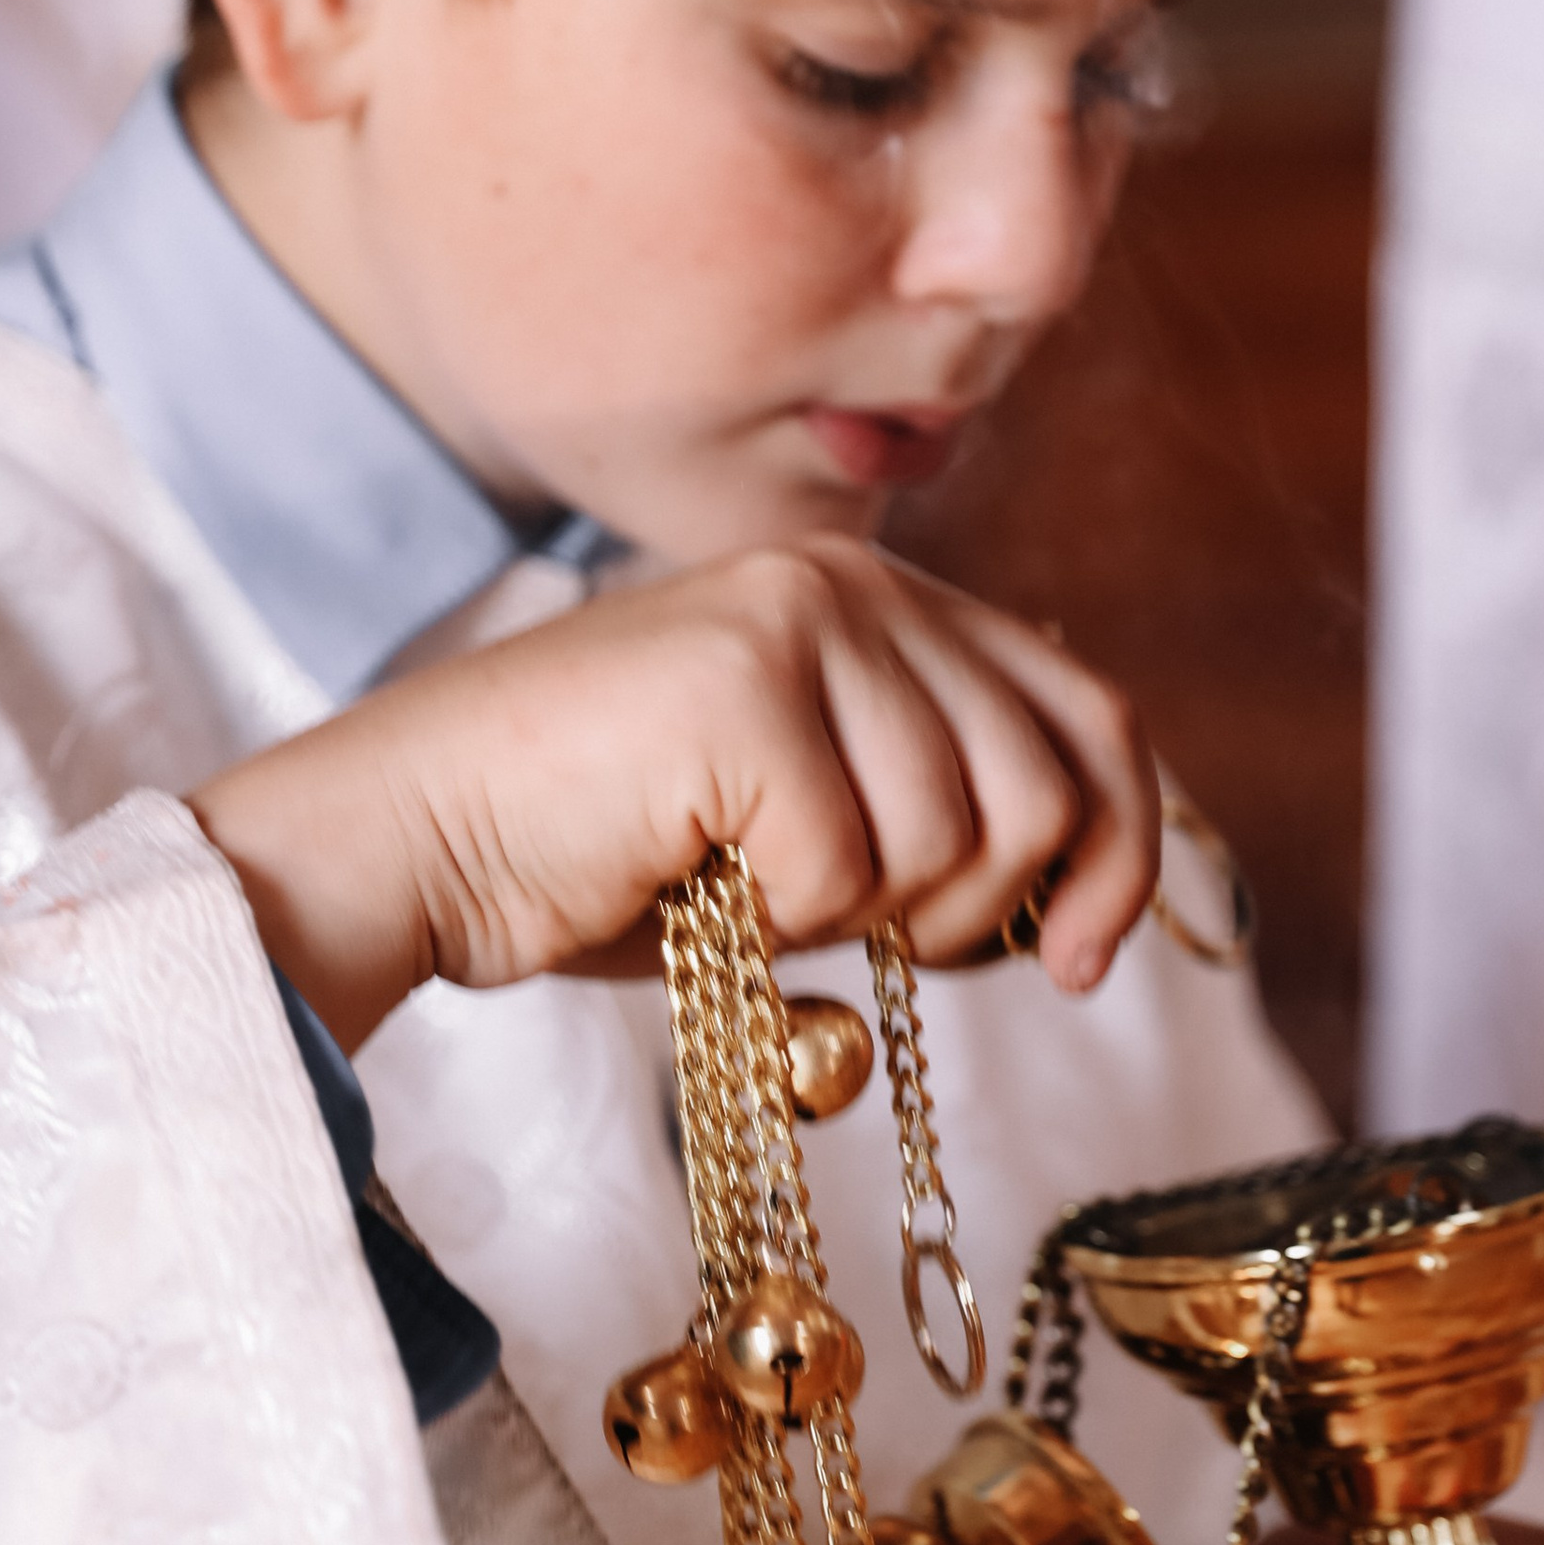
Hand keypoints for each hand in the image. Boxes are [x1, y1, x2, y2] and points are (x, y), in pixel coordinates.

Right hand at [190, 539, 1157, 1050]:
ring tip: (747, 887)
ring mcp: (801, 618)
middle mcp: (857, 581)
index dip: (1122, 847)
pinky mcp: (743, 682)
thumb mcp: (818, 835)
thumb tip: (1086, 906)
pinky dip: (778, 918)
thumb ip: (941, 827)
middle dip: (981, 911)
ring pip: (956, 836)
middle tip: (871, 946)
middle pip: (1045, 786)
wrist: (421, 841)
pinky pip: (848, 868)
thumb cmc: (611, 858)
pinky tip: (690, 875)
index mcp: (887, 600)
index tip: (1084, 962)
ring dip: (862, 916)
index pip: (1087, 712)